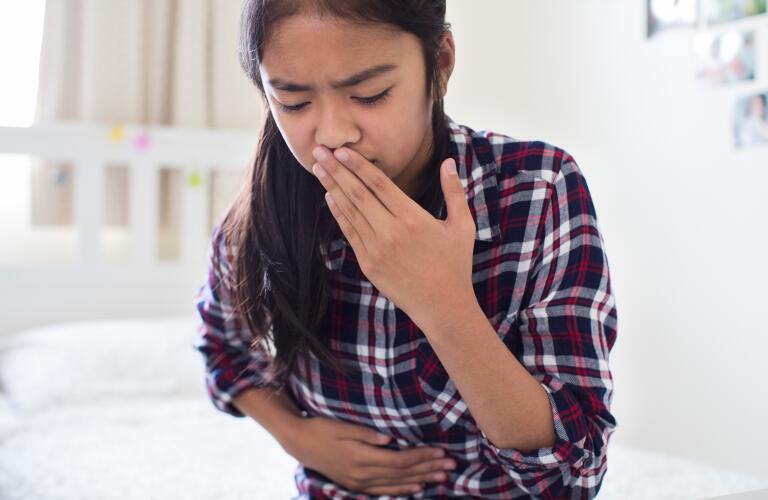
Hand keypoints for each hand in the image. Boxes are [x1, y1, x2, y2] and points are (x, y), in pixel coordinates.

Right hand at [283, 415, 456, 495]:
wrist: (299, 442)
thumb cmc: (321, 428)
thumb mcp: (342, 426)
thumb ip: (366, 434)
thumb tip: (390, 439)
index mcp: (360, 458)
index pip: (399, 460)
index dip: (421, 456)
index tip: (440, 451)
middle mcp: (362, 474)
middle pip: (402, 473)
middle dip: (428, 468)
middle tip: (451, 464)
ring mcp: (359, 482)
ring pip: (396, 484)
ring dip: (421, 480)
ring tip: (442, 476)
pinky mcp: (356, 484)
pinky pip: (385, 490)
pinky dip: (403, 489)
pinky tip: (417, 487)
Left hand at [311, 145, 476, 330]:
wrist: (443, 306)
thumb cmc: (455, 264)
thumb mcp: (462, 226)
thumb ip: (454, 192)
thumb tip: (449, 162)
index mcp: (414, 219)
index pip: (379, 185)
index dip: (358, 166)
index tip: (342, 150)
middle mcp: (392, 232)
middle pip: (358, 194)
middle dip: (336, 170)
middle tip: (318, 151)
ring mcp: (377, 249)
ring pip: (350, 212)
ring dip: (332, 188)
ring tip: (318, 168)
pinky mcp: (369, 265)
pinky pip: (349, 233)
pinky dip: (338, 214)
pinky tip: (329, 197)